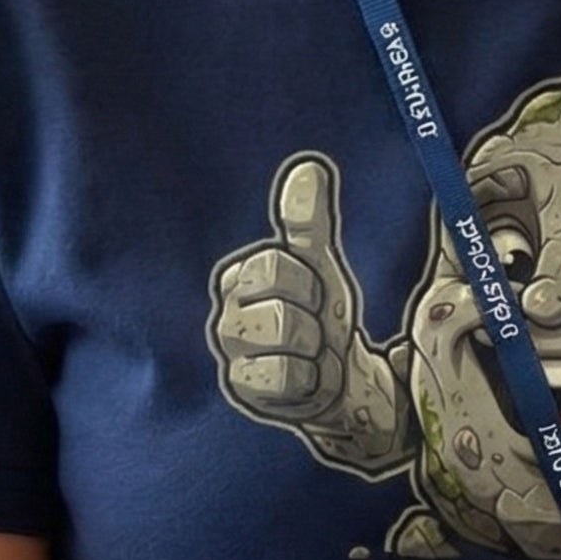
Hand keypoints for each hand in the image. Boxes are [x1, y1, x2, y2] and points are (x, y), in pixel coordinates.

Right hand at [214, 156, 360, 426]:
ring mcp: (230, 356)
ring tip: (310, 355)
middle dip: (315, 321)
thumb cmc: (320, 315)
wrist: (335, 376)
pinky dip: (309, 381)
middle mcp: (224, 316)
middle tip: (313, 329)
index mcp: (239, 277)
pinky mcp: (242, 391)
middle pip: (283, 308)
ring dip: (315, 352)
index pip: (275, 266)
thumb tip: (308, 168)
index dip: (309, 283)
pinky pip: (285, 376)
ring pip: (286, 340)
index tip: (313, 295)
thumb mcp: (318, 264)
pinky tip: (304, 381)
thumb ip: (308, 219)